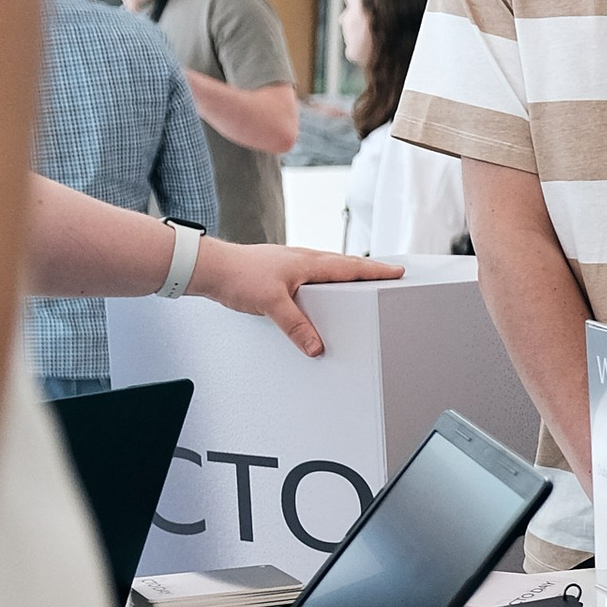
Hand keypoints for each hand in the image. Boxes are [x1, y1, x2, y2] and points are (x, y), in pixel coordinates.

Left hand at [192, 239, 402, 358]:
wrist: (210, 268)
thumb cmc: (238, 276)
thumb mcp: (271, 304)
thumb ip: (296, 326)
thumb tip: (316, 346)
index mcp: (307, 263)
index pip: (350, 267)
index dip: (375, 270)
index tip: (396, 271)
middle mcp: (302, 260)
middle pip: (343, 264)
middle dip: (366, 270)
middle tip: (386, 274)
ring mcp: (290, 264)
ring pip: (327, 268)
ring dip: (346, 273)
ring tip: (360, 283)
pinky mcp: (279, 272)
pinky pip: (311, 275)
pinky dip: (325, 280)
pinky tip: (320, 291)